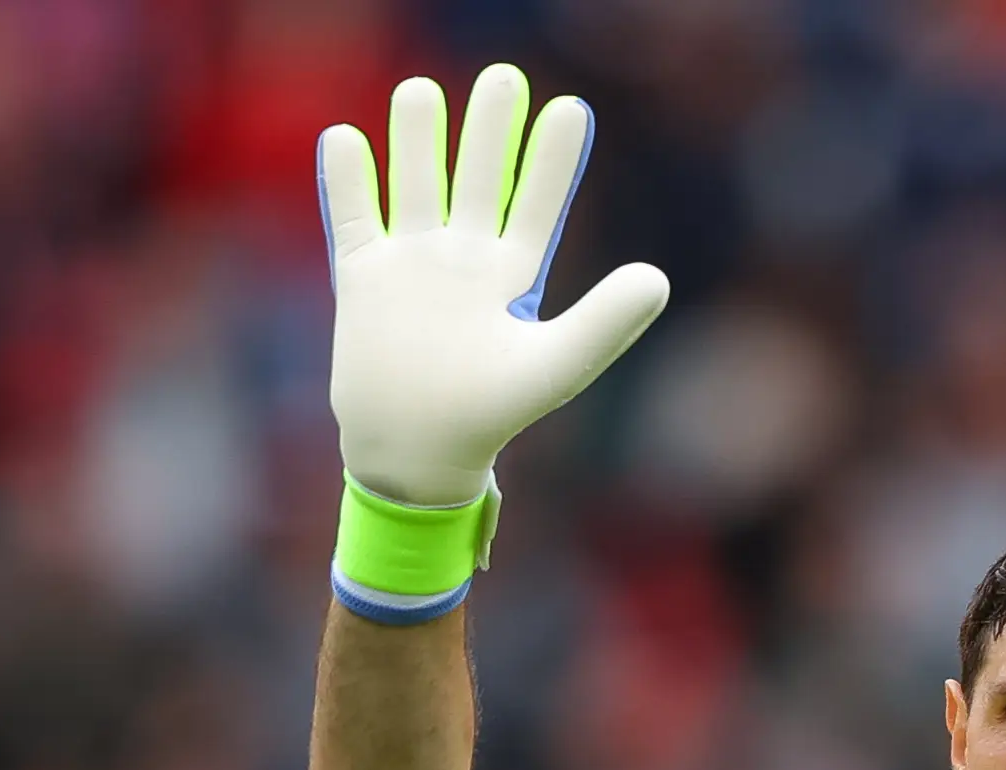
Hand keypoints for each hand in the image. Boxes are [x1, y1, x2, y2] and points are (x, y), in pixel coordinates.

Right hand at [318, 64, 669, 514]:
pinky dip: (350, 181)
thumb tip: (658, 279)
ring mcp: (412, 261)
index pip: (537, 203)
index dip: (553, 160)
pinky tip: (347, 137)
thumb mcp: (554, 366)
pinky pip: (354, 216)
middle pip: (478, 176)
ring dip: (417, 139)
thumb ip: (603, 323)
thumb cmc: (489, 417)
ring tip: (422, 91)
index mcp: (512, 273)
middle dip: (490, 130)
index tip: (572, 110)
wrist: (415, 455)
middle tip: (504, 78)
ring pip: (415, 181)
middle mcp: (464, 256)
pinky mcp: (363, 277)